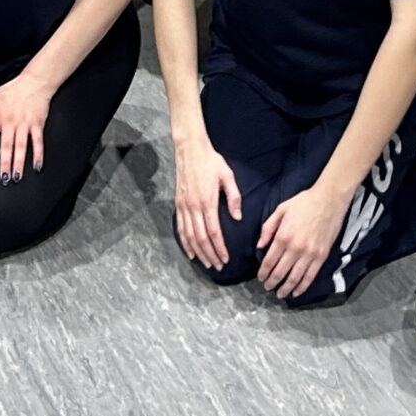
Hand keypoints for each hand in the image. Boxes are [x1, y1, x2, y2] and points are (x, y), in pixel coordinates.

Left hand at [0, 73, 53, 184]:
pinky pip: (38, 141)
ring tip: (16, 177)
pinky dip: (38, 154)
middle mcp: (10, 122)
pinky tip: (37, 166)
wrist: (35, 81)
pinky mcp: (37, 123)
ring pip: (21, 146)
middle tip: (2, 178)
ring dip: (19, 162)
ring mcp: (24, 123)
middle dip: (4, 163)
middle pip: (6, 146)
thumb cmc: (13, 89)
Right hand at [172, 133, 244, 269]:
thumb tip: (237, 217)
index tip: (225, 259)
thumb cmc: (211, 162)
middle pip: (201, 238)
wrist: (190, 150)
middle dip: (210, 255)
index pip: (214, 232)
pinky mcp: (178, 204)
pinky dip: (184, 243)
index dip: (219, 248)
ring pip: (189, 236)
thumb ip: (234, 198)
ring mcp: (184, 206)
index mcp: (208, 201)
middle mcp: (194, 206)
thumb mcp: (227, 176)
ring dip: (198, 252)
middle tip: (218, 266)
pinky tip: (190, 252)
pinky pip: (180, 228)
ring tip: (206, 263)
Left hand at [257, 179, 349, 299]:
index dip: (263, 272)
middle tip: (267, 287)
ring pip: (294, 278)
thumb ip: (267, 228)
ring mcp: (310, 254)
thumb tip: (259, 246)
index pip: (269, 261)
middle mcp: (295, 248)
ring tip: (280, 294)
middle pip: (280, 272)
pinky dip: (302, 287)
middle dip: (271, 282)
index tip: (260, 277)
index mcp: (283, 236)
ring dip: (285, 288)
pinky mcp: (321, 256)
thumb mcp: (280, 210)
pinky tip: (296, 292)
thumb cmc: (303, 202)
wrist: (329, 200)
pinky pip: (310, 276)